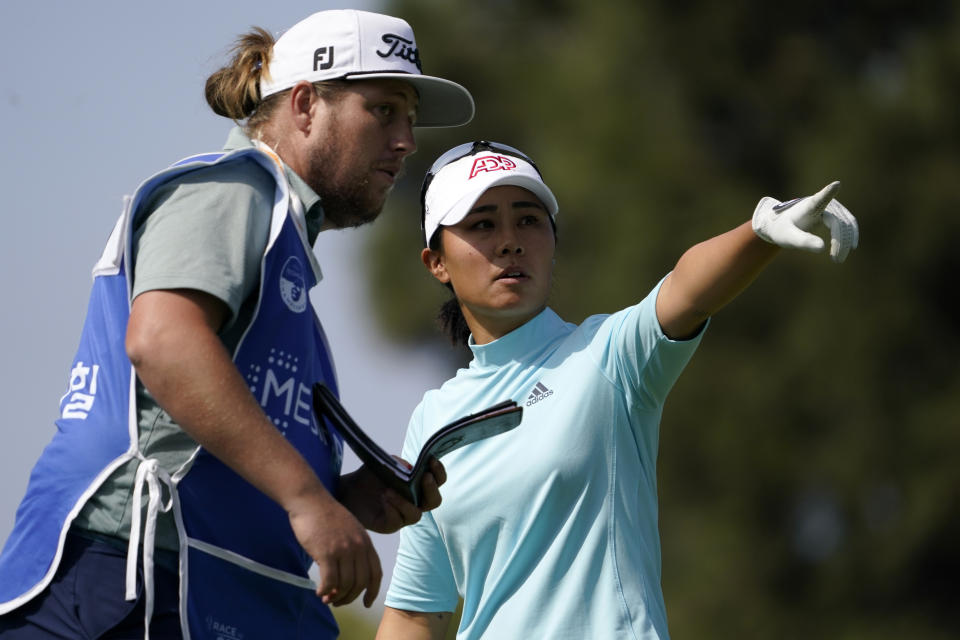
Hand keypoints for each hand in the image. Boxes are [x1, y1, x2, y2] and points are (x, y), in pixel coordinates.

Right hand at [287, 490, 381, 607]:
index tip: (367, 603)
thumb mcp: (349, 530)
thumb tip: (347, 578)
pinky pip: (330, 582)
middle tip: (338, 602)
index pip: (376, 572)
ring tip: (326, 597)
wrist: (310, 500)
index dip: (373, 591)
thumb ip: (353, 550)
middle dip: (350, 597)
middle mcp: (358, 547)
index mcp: (366, 542)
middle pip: (360, 583)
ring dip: (336, 596)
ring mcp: (344, 550)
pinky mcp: (327, 553)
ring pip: (345, 585)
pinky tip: (319, 591)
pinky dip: (325, 591)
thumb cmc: (326, 515)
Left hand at [339, 457, 446, 533]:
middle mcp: (414, 503)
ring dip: (405, 502)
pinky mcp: (389, 526)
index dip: (439, 472)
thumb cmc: (369, 476)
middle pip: (434, 501)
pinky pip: (396, 522)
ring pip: (415, 515)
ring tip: (389, 490)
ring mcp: (402, 516)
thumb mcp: (384, 464)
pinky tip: (383, 498)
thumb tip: (410, 469)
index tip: (432, 460)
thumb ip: (398, 463)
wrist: (347, 489)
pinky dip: (392, 509)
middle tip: (424, 477)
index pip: (437, 481)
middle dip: (431, 489)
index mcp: (417, 487)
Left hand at [752, 181, 858, 262]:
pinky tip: (850, 247)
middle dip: (840, 241)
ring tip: (838, 259)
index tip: (836, 184)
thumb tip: (822, 248)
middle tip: (836, 260)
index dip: (828, 192)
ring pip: (846, 223)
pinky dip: (849, 236)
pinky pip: (847, 224)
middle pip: (838, 221)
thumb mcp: (789, 238)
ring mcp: (830, 207)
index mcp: (808, 206)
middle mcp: (822, 203)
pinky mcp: (834, 213)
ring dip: (846, 241)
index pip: (820, 199)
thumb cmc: (783, 230)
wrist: (781, 223)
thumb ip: (803, 241)